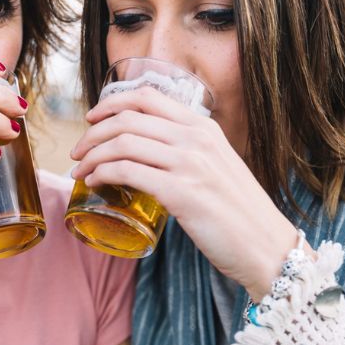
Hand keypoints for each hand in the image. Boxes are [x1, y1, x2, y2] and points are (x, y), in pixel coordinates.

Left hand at [70, 86, 304, 300]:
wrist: (266, 247)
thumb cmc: (238, 214)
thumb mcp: (216, 168)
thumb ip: (188, 156)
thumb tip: (151, 158)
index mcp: (204, 127)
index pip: (147, 97)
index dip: (111, 104)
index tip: (91, 119)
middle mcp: (196, 139)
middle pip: (127, 118)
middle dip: (92, 134)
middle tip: (77, 153)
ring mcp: (189, 164)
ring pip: (122, 142)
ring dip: (92, 156)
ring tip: (80, 171)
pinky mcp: (181, 193)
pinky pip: (128, 171)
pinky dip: (103, 174)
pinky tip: (94, 184)